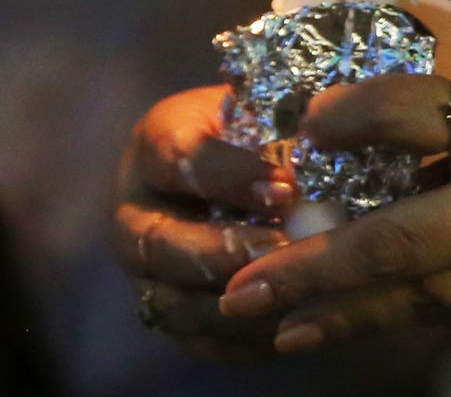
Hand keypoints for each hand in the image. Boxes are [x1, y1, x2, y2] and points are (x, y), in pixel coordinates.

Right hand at [114, 85, 294, 356]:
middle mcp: (135, 214)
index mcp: (154, 146)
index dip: (230, 176)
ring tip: (292, 291)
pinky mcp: (173, 313)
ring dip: (233, 302)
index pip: (176, 159)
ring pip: (172, 302)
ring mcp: (146, 271)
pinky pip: (200, 340)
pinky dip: (245, 337)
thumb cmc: (259, 130)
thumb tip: (316, 145)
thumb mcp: (263, 110)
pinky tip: (292, 320)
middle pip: (157, 244)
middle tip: (281, 247)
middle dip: (221, 250)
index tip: (286, 188)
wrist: (245, 166)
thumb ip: (280, 124)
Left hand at [219, 48, 450, 354]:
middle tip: (241, 294)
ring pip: (432, 297)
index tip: (306, 122)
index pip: (405, 119)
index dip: (346, 119)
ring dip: (356, 313)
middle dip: (309, 273)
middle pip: (391, 246)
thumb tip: (435, 144)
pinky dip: (438, 312)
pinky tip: (401, 318)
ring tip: (291, 330)